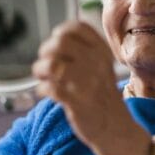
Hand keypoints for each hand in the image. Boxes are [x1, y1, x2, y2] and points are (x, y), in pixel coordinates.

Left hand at [32, 21, 152, 154]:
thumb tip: (53, 41)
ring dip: (40, 70)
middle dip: (45, 51)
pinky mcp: (76, 101)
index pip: (76, 28)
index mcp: (101, 51)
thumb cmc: (101, 95)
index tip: (57, 46)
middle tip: (46, 64)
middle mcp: (96, 62)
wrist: (115, 127)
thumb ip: (83, 51)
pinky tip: (47, 93)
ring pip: (51, 64)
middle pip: (59, 42)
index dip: (60, 33)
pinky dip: (42, 89)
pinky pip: (48, 87)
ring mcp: (87, 81)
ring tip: (43, 78)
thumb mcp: (101, 66)